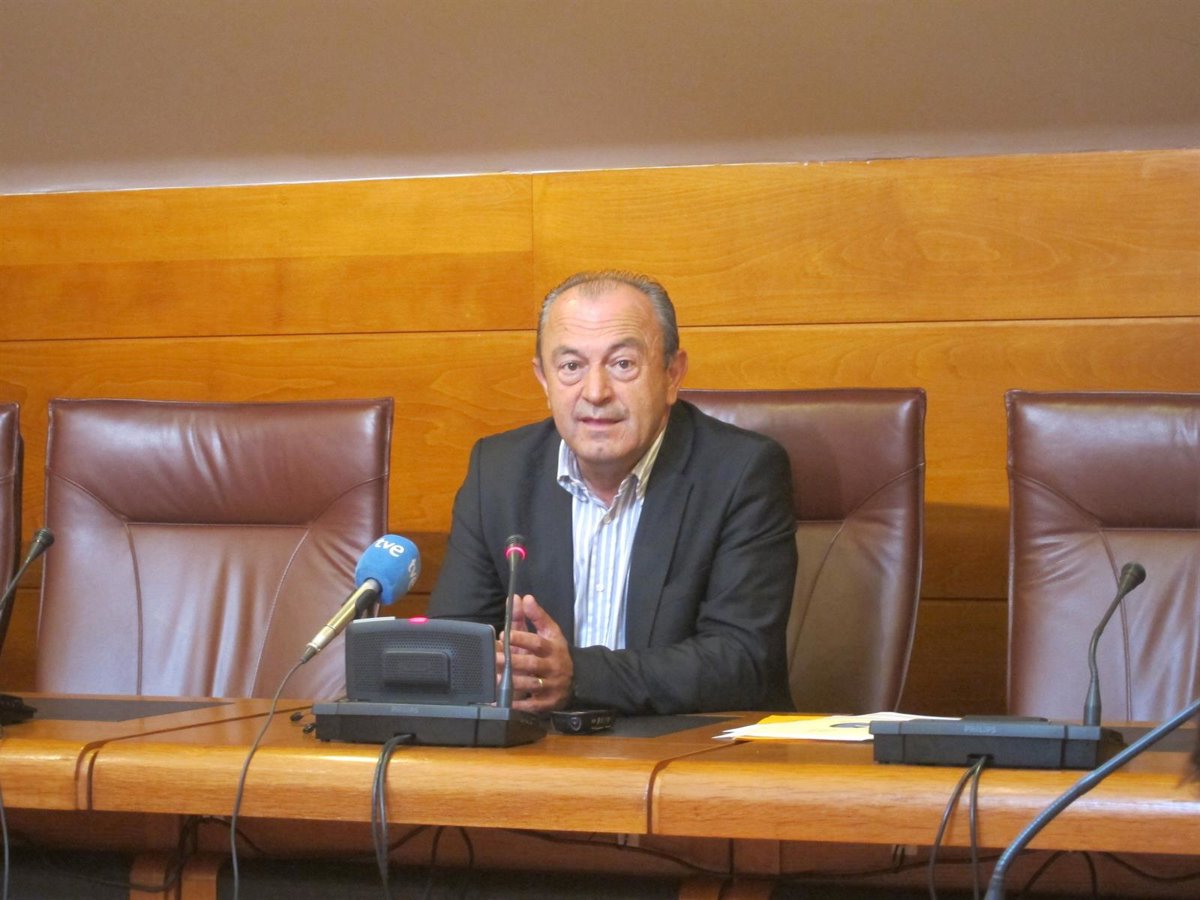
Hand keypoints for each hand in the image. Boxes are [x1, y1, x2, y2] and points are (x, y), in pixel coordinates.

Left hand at [494, 594, 572, 712]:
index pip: (537, 643)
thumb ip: (535, 616)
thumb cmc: (556, 652)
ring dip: (511, 682)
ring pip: (530, 685)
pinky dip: (517, 704)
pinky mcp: (547, 703)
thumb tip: (523, 597)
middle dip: (511, 661)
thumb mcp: (550, 632)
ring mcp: (550, 686)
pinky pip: (531, 705)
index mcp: (552, 648)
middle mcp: (552, 667)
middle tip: (493, 657)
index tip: (504, 635)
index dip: (521, 638)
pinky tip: (501, 701)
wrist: (578, 678)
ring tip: (494, 677)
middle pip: (531, 664)